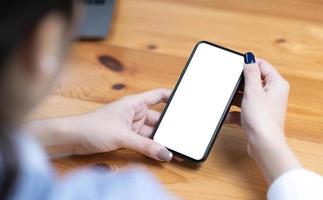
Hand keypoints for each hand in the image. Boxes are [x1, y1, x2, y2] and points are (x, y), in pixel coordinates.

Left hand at [27, 89, 172, 161]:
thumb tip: (165, 154)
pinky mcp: (126, 137)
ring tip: (176, 147)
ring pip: (152, 132)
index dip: (172, 97)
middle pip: (158, 118)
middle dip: (170, 127)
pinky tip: (161, 152)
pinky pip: (144, 141)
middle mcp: (135, 113)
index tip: (186, 102)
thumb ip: (146, 146)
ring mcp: (131, 126)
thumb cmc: (93, 127)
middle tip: (184, 135)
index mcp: (135, 103)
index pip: (158, 96)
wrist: (73, 138)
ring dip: (162, 140)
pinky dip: (152, 147)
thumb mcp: (123, 136)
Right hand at [226, 56, 300, 183]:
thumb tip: (249, 57)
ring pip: (245, 96)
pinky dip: (234, 112)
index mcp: (276, 84)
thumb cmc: (262, 119)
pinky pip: (242, 109)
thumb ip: (250, 73)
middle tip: (227, 84)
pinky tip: (226, 116)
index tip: (234, 65)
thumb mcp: (253, 91)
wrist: (263, 145)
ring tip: (225, 101)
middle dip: (238, 84)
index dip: (248, 64)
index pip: (262, 65)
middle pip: (252, 81)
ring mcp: (263, 106)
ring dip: (234, 99)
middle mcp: (272, 94)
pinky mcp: (256, 116)